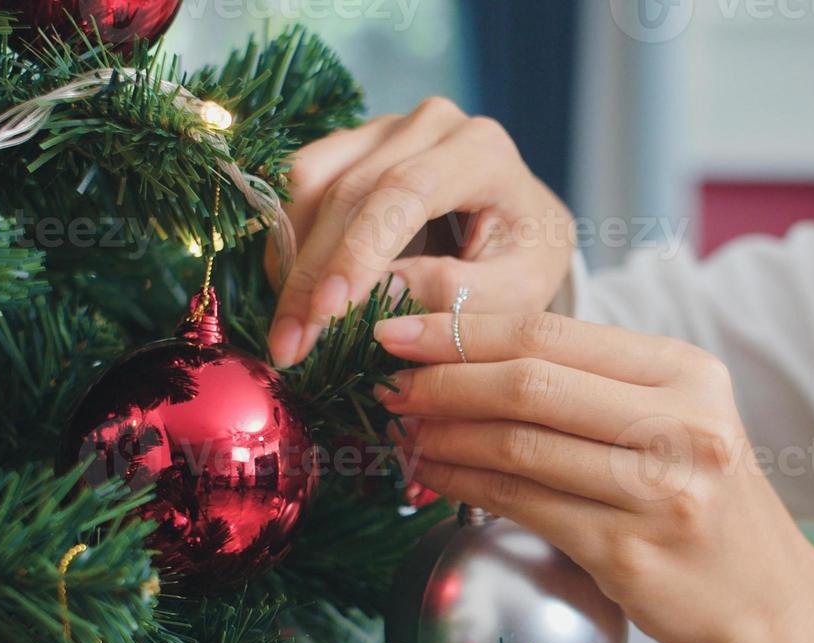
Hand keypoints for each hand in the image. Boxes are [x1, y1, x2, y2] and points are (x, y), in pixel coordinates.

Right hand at [264, 97, 575, 367]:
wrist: (524, 228)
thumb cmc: (524, 261)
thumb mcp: (516, 292)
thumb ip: (458, 294)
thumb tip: (382, 296)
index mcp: (482, 151)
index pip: (404, 192)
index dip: (358, 253)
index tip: (326, 314)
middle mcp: (430, 124)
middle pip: (349, 191)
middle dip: (312, 276)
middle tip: (290, 346)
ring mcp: (386, 128)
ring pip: (311, 182)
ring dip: (290, 259)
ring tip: (289, 329)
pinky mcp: (353, 144)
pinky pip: (301, 185)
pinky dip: (289, 241)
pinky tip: (295, 293)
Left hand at [373, 311, 813, 642]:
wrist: (765, 602)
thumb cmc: (701, 501)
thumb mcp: (675, 420)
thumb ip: (593, 382)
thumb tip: (464, 351)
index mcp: (687, 373)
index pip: (551, 332)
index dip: (461, 328)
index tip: (397, 330)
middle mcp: (681, 424)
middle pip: (530, 382)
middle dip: (441, 379)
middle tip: (388, 383)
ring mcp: (658, 492)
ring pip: (519, 446)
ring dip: (445, 436)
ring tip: (405, 432)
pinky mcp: (628, 553)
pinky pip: (524, 507)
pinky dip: (466, 487)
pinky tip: (435, 477)